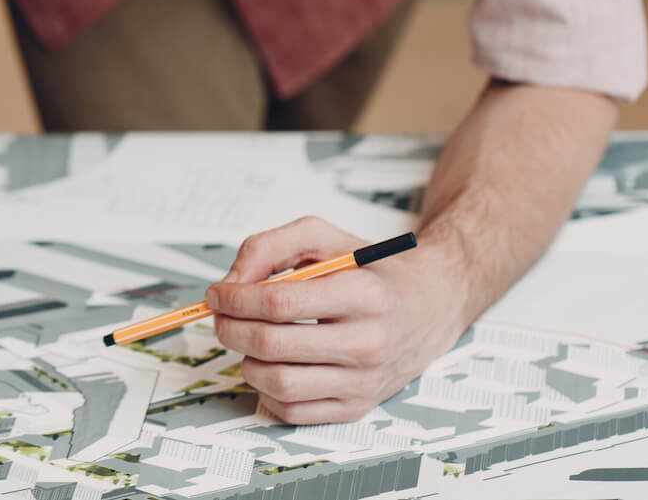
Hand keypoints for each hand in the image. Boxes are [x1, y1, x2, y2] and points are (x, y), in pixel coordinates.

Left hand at [204, 217, 468, 423]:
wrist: (430, 305)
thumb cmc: (371, 270)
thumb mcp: (324, 237)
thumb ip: (269, 246)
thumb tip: (230, 283)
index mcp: (363, 295)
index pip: (279, 302)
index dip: (235, 298)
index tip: (217, 293)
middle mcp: (368, 342)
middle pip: (272, 344)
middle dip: (230, 328)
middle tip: (221, 316)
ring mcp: (364, 382)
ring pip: (278, 383)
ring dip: (246, 360)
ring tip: (248, 338)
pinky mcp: (357, 408)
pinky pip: (292, 411)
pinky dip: (265, 390)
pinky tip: (270, 364)